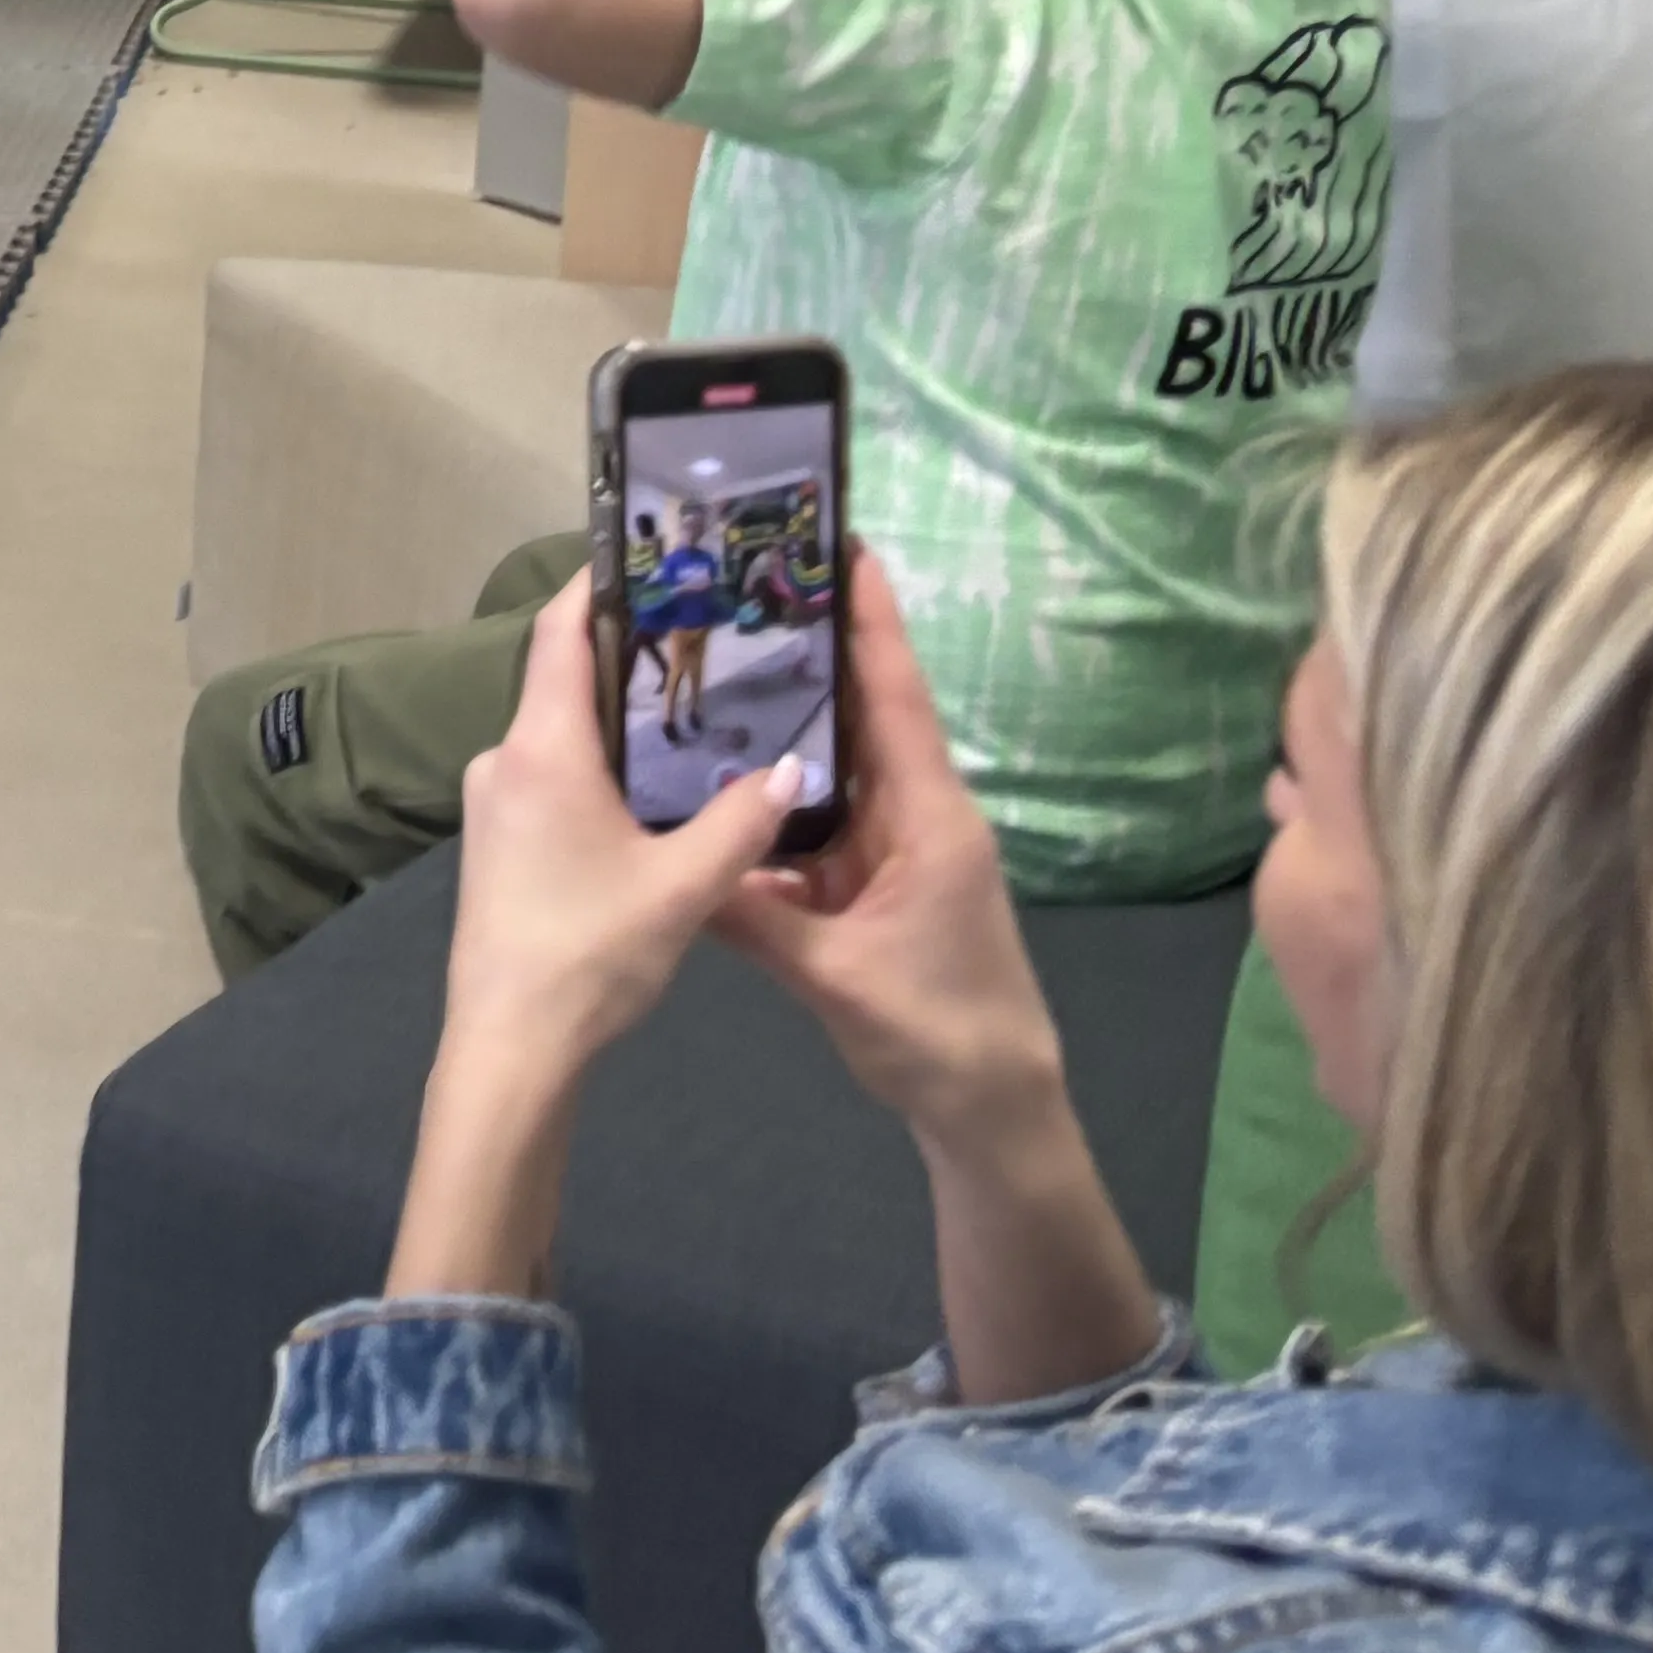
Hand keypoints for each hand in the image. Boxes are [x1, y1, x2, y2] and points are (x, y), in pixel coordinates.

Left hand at [436, 574, 803, 1094]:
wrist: (509, 1044)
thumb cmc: (589, 952)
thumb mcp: (685, 887)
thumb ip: (740, 822)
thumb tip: (791, 770)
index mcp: (540, 749)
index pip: (561, 635)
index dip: (597, 587)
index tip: (642, 553)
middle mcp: (504, 760)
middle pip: (564, 682)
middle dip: (628, 655)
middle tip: (703, 633)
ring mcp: (494, 804)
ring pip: (560, 736)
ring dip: (618, 719)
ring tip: (694, 705)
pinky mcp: (497, 844)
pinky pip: (552, 778)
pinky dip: (600, 766)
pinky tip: (653, 787)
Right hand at [713, 550, 1063, 1139]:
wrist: (989, 1107)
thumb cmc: (936, 1033)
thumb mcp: (835, 976)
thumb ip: (751, 916)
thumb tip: (664, 863)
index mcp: (929, 820)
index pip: (897, 698)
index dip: (871, 622)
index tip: (845, 544)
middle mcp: (915, 818)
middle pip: (862, 715)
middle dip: (813, 648)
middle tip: (747, 585)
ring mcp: (894, 851)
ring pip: (833, 769)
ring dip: (784, 722)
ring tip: (714, 664)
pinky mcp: (871, 885)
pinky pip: (816, 824)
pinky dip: (772, 799)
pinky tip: (712, 780)